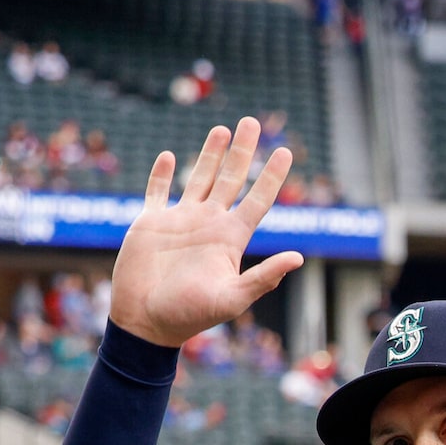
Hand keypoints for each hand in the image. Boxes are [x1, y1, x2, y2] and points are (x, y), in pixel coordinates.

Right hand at [111, 119, 301, 348]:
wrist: (148, 323)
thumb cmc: (191, 315)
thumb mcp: (233, 298)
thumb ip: (263, 277)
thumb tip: (298, 257)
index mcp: (230, 238)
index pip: (258, 200)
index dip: (272, 176)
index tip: (286, 152)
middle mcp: (209, 224)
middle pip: (231, 179)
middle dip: (243, 151)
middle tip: (252, 121)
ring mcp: (180, 221)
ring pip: (200, 177)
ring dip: (211, 153)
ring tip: (224, 129)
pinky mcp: (151, 223)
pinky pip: (157, 192)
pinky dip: (163, 174)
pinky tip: (171, 156)